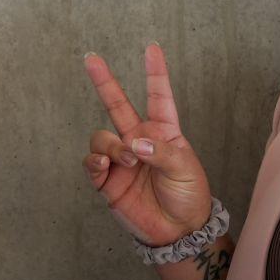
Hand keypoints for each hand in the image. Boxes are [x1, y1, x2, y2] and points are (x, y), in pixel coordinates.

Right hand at [83, 44, 212, 246]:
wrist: (177, 231)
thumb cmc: (188, 196)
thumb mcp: (185, 170)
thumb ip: (160, 152)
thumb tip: (133, 143)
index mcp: (163, 131)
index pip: (158, 96)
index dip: (155, 72)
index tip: (152, 48)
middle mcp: (138, 139)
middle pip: (117, 104)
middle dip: (104, 80)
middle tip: (91, 58)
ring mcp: (121, 159)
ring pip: (101, 136)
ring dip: (112, 146)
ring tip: (129, 161)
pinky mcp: (107, 179)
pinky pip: (91, 162)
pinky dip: (95, 161)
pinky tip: (105, 167)